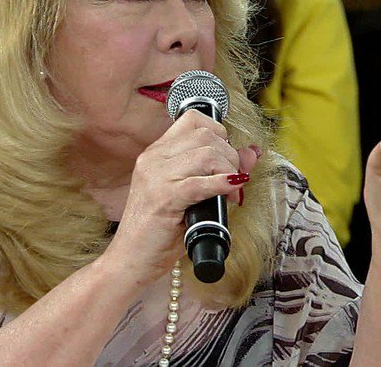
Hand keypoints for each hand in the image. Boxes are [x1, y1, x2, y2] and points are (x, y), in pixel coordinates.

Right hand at [108, 110, 258, 284]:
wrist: (129, 260)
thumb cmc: (158, 231)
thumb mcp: (189, 195)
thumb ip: (217, 171)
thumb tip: (251, 154)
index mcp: (156, 153)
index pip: (194, 120)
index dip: (219, 134)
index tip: (226, 158)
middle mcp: (153, 159)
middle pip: (206, 135)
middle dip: (230, 157)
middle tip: (233, 183)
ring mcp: (156, 177)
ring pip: (207, 154)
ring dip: (229, 172)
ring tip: (231, 195)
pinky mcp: (163, 198)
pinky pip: (200, 183)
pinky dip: (222, 185)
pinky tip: (230, 193)